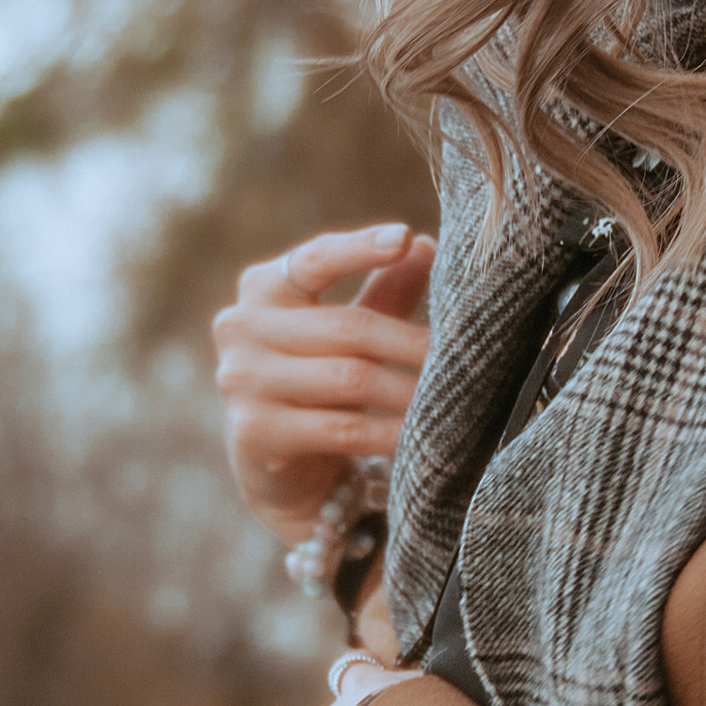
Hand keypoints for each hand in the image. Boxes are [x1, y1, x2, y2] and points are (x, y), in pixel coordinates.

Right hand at [214, 224, 435, 537]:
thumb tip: (425, 246)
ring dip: (409, 391)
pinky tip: (423, 438)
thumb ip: (382, 290)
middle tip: (464, 354)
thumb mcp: (349, 331)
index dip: (360, 248)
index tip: (404, 237)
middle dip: (411, 342)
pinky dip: (389, 433)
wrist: (277, 468)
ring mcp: (242, 381)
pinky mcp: (255, 433)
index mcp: (263, 288)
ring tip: (454, 397)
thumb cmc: (320, 381)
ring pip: (349, 378)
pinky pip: (341, 429)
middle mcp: (241, 327)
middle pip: (346, 327)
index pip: (315, 259)